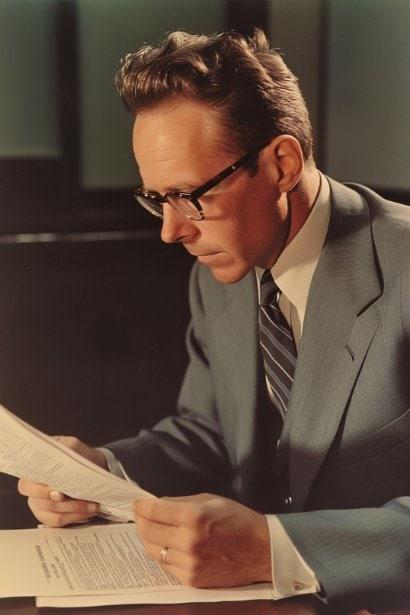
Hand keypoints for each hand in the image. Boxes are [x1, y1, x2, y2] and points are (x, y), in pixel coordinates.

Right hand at [17, 436, 106, 526]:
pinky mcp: (50, 516)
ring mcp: (39, 505)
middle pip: (40, 502)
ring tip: (92, 505)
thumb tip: (60, 458)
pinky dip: (76, 517)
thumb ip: (65, 449)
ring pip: (53, 513)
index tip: (59, 492)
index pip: (26, 484)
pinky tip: (89, 511)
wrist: (93, 466)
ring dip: (74, 510)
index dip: (40, 491)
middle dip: (61, 503)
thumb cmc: (79, 455)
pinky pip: (59, 522)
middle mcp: (32, 490)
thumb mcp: (73, 446)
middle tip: (80, 501)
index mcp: (34, 472)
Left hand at [134, 493, 270, 587]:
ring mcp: (190, 563)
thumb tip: (158, 504)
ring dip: (148, 538)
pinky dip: (163, 554)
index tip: (137, 504)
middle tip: (141, 515)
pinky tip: (166, 545)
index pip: (154, 511)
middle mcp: (189, 541)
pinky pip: (166, 566)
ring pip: (154, 550)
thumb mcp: (210, 500)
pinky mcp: (192, 579)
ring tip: (151, 529)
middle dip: (141, 521)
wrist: (261, 550)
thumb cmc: (238, 520)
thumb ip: (181, 501)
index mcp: (193, 516)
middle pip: (148, 531)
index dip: (141, 506)